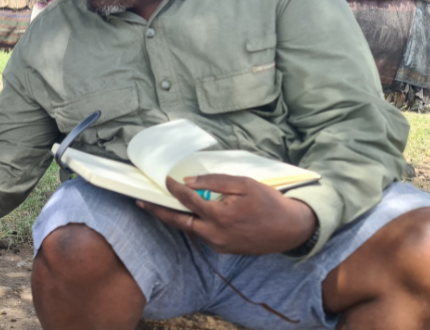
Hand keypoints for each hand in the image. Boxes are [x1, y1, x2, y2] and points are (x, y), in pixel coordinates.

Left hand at [137, 174, 316, 254]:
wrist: (290, 229)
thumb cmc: (268, 202)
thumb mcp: (245, 183)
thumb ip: (215, 182)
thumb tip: (189, 182)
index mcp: (220, 215)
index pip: (188, 199)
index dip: (174, 188)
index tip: (165, 179)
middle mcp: (215, 234)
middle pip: (179, 221)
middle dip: (157, 212)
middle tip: (139, 202)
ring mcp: (218, 244)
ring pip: (189, 229)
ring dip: (173, 218)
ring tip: (157, 207)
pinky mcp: (222, 249)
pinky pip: (201, 235)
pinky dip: (191, 224)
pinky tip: (185, 214)